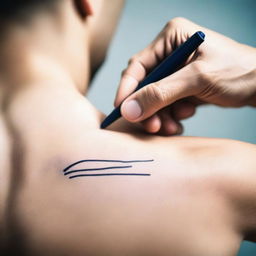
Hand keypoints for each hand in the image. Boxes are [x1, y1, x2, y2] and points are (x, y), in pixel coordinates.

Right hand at [114, 17, 255, 134]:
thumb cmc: (237, 71)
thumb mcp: (197, 79)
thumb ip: (161, 93)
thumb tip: (128, 110)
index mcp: (171, 39)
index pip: (138, 66)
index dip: (127, 90)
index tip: (121, 110)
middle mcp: (170, 53)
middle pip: (145, 85)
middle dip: (147, 108)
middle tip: (152, 126)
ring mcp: (176, 71)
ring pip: (154, 98)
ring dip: (160, 115)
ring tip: (173, 126)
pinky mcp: (181, 86)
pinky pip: (166, 104)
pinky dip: (171, 115)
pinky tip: (184, 117)